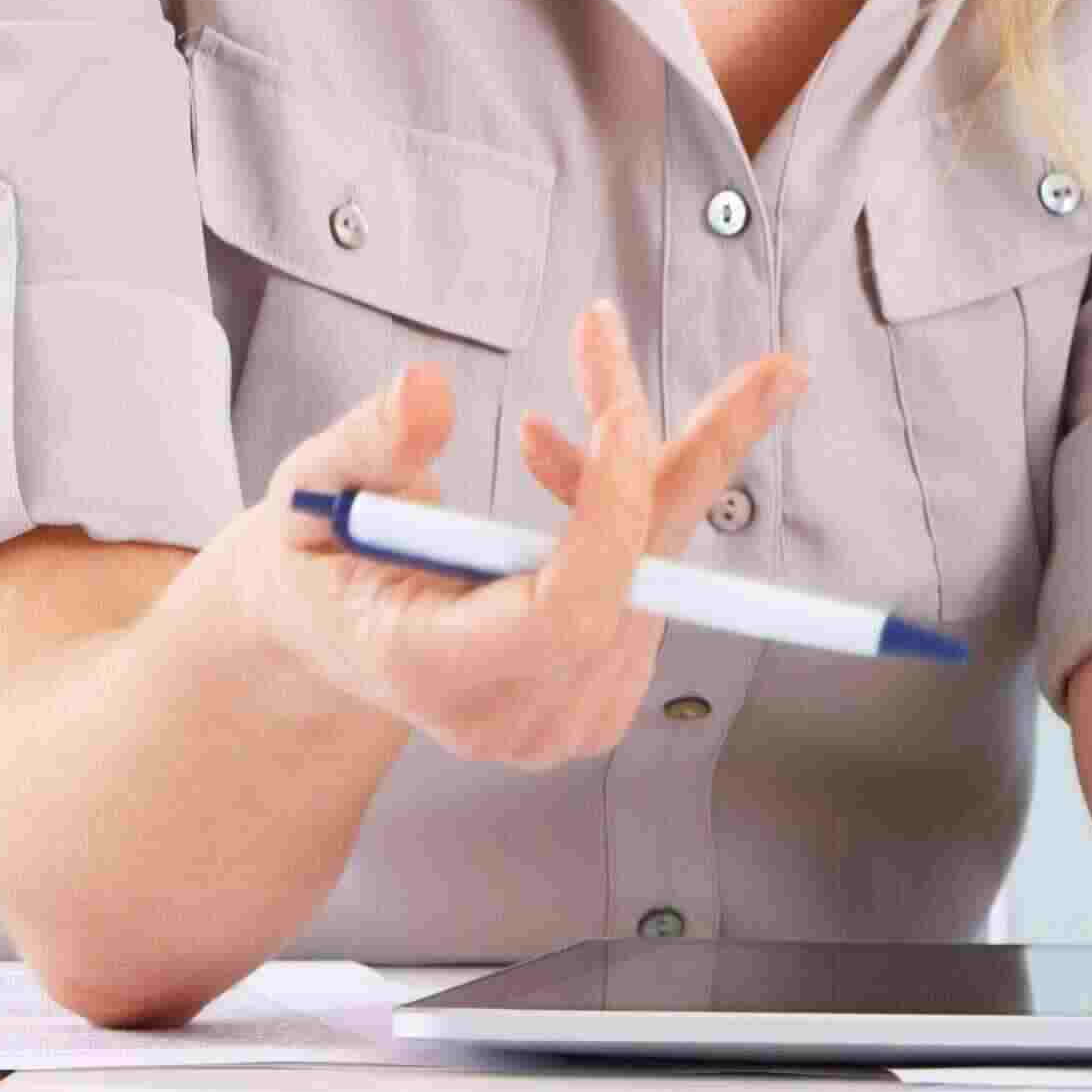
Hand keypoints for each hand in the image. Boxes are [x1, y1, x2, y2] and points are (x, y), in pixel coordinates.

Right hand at [216, 303, 803, 770]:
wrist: (320, 641)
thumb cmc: (312, 564)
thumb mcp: (312, 490)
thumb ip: (369, 444)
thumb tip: (431, 387)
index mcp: (435, 672)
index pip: (570, 608)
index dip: (613, 509)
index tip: (622, 407)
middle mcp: (512, 714)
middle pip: (642, 582)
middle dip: (698, 456)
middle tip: (779, 370)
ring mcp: (562, 720)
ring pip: (651, 573)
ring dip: (640, 468)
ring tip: (574, 390)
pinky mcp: (597, 699)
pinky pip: (646, 587)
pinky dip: (627, 512)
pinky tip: (558, 473)